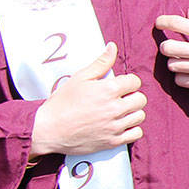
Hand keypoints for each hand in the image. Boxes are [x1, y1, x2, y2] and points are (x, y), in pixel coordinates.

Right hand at [30, 43, 145, 157]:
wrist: (48, 130)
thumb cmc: (61, 103)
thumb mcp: (79, 78)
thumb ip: (100, 63)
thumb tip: (112, 47)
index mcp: (108, 90)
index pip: (135, 82)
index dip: (128, 82)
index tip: (120, 85)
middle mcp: (114, 108)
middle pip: (141, 99)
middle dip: (132, 96)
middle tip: (120, 98)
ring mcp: (114, 126)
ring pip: (140, 116)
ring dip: (133, 112)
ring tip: (120, 111)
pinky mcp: (112, 141)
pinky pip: (136, 134)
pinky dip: (132, 129)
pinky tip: (121, 125)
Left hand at [156, 7, 188, 97]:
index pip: (179, 22)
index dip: (164, 21)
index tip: (159, 22)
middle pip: (169, 47)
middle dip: (166, 47)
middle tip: (170, 48)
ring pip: (172, 65)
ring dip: (174, 63)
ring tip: (182, 62)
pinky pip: (180, 81)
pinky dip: (181, 78)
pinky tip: (188, 74)